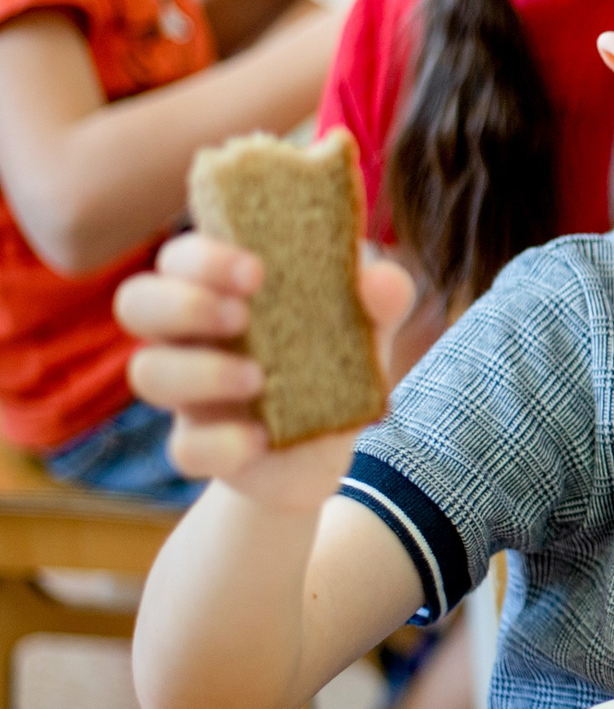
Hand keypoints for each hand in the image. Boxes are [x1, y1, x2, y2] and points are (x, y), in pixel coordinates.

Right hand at [115, 234, 414, 510]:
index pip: (182, 258)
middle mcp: (191, 337)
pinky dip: (220, 442)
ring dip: (200, 371)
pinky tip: (260, 438)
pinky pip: (184, 448)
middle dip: (181, 303)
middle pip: (137, 302)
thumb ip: (381, 297)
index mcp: (222, 292)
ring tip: (258, 379)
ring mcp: (190, 396)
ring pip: (146, 373)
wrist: (327, 449)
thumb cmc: (335, 362)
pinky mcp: (203, 450)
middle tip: (241, 316)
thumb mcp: (370, 327)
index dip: (203, 258)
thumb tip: (380, 279)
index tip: (256, 271)